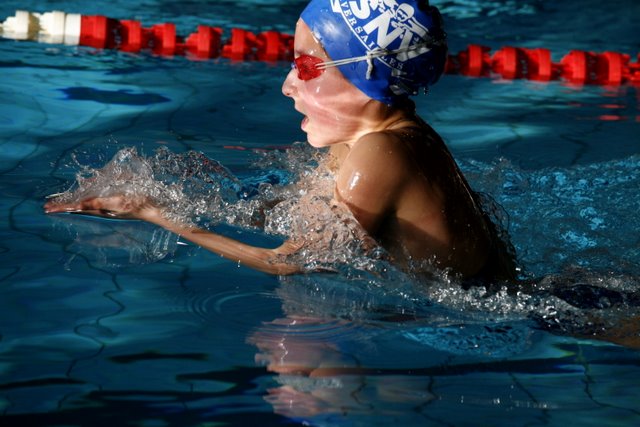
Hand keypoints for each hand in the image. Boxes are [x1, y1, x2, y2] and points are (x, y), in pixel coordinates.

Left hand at [44, 195, 159, 220]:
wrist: (155, 207)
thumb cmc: (136, 204)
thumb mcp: (115, 202)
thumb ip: (96, 203)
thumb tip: (78, 205)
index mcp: (99, 207)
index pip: (75, 207)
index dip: (61, 207)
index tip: (47, 209)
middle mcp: (102, 205)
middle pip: (78, 204)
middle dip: (64, 204)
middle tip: (49, 206)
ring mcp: (109, 202)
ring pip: (87, 199)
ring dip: (75, 199)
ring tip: (63, 202)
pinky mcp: (116, 198)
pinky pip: (98, 196)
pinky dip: (89, 193)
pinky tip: (87, 189)